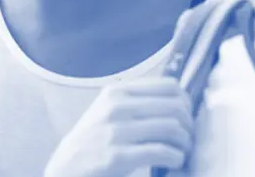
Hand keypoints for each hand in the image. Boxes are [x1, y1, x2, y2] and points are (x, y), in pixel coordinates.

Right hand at [44, 77, 193, 176]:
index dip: (186, 101)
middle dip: (189, 125)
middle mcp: (117, 106)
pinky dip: (176, 158)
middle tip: (188, 138)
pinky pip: (162, 151)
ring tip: (182, 151)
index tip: (187, 116)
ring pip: (172, 128)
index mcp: (117, 92)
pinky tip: (174, 162)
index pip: (169, 86)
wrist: (65, 168)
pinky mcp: (118, 156)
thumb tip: (178, 101)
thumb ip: (136, 102)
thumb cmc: (93, 141)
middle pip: (175, 107)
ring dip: (185, 143)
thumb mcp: (108, 111)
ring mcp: (116, 131)